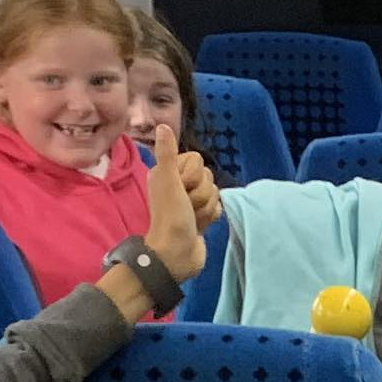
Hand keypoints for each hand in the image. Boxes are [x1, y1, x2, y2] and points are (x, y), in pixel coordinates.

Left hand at [139, 122, 216, 273]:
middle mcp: (178, 184)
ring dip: (205, 207)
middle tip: (186, 207)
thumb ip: (167, 154)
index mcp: (168, 172)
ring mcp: (190, 200)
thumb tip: (162, 126)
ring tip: (192, 218)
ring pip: (214, 192)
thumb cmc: (170, 217)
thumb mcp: (168, 182)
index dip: (193, 176)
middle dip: (201, 194)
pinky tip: (200, 226)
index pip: (197, 160)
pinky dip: (212, 217)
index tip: (181, 190)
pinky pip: (218, 206)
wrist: (176, 254)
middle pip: (208, 176)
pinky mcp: (201, 215)